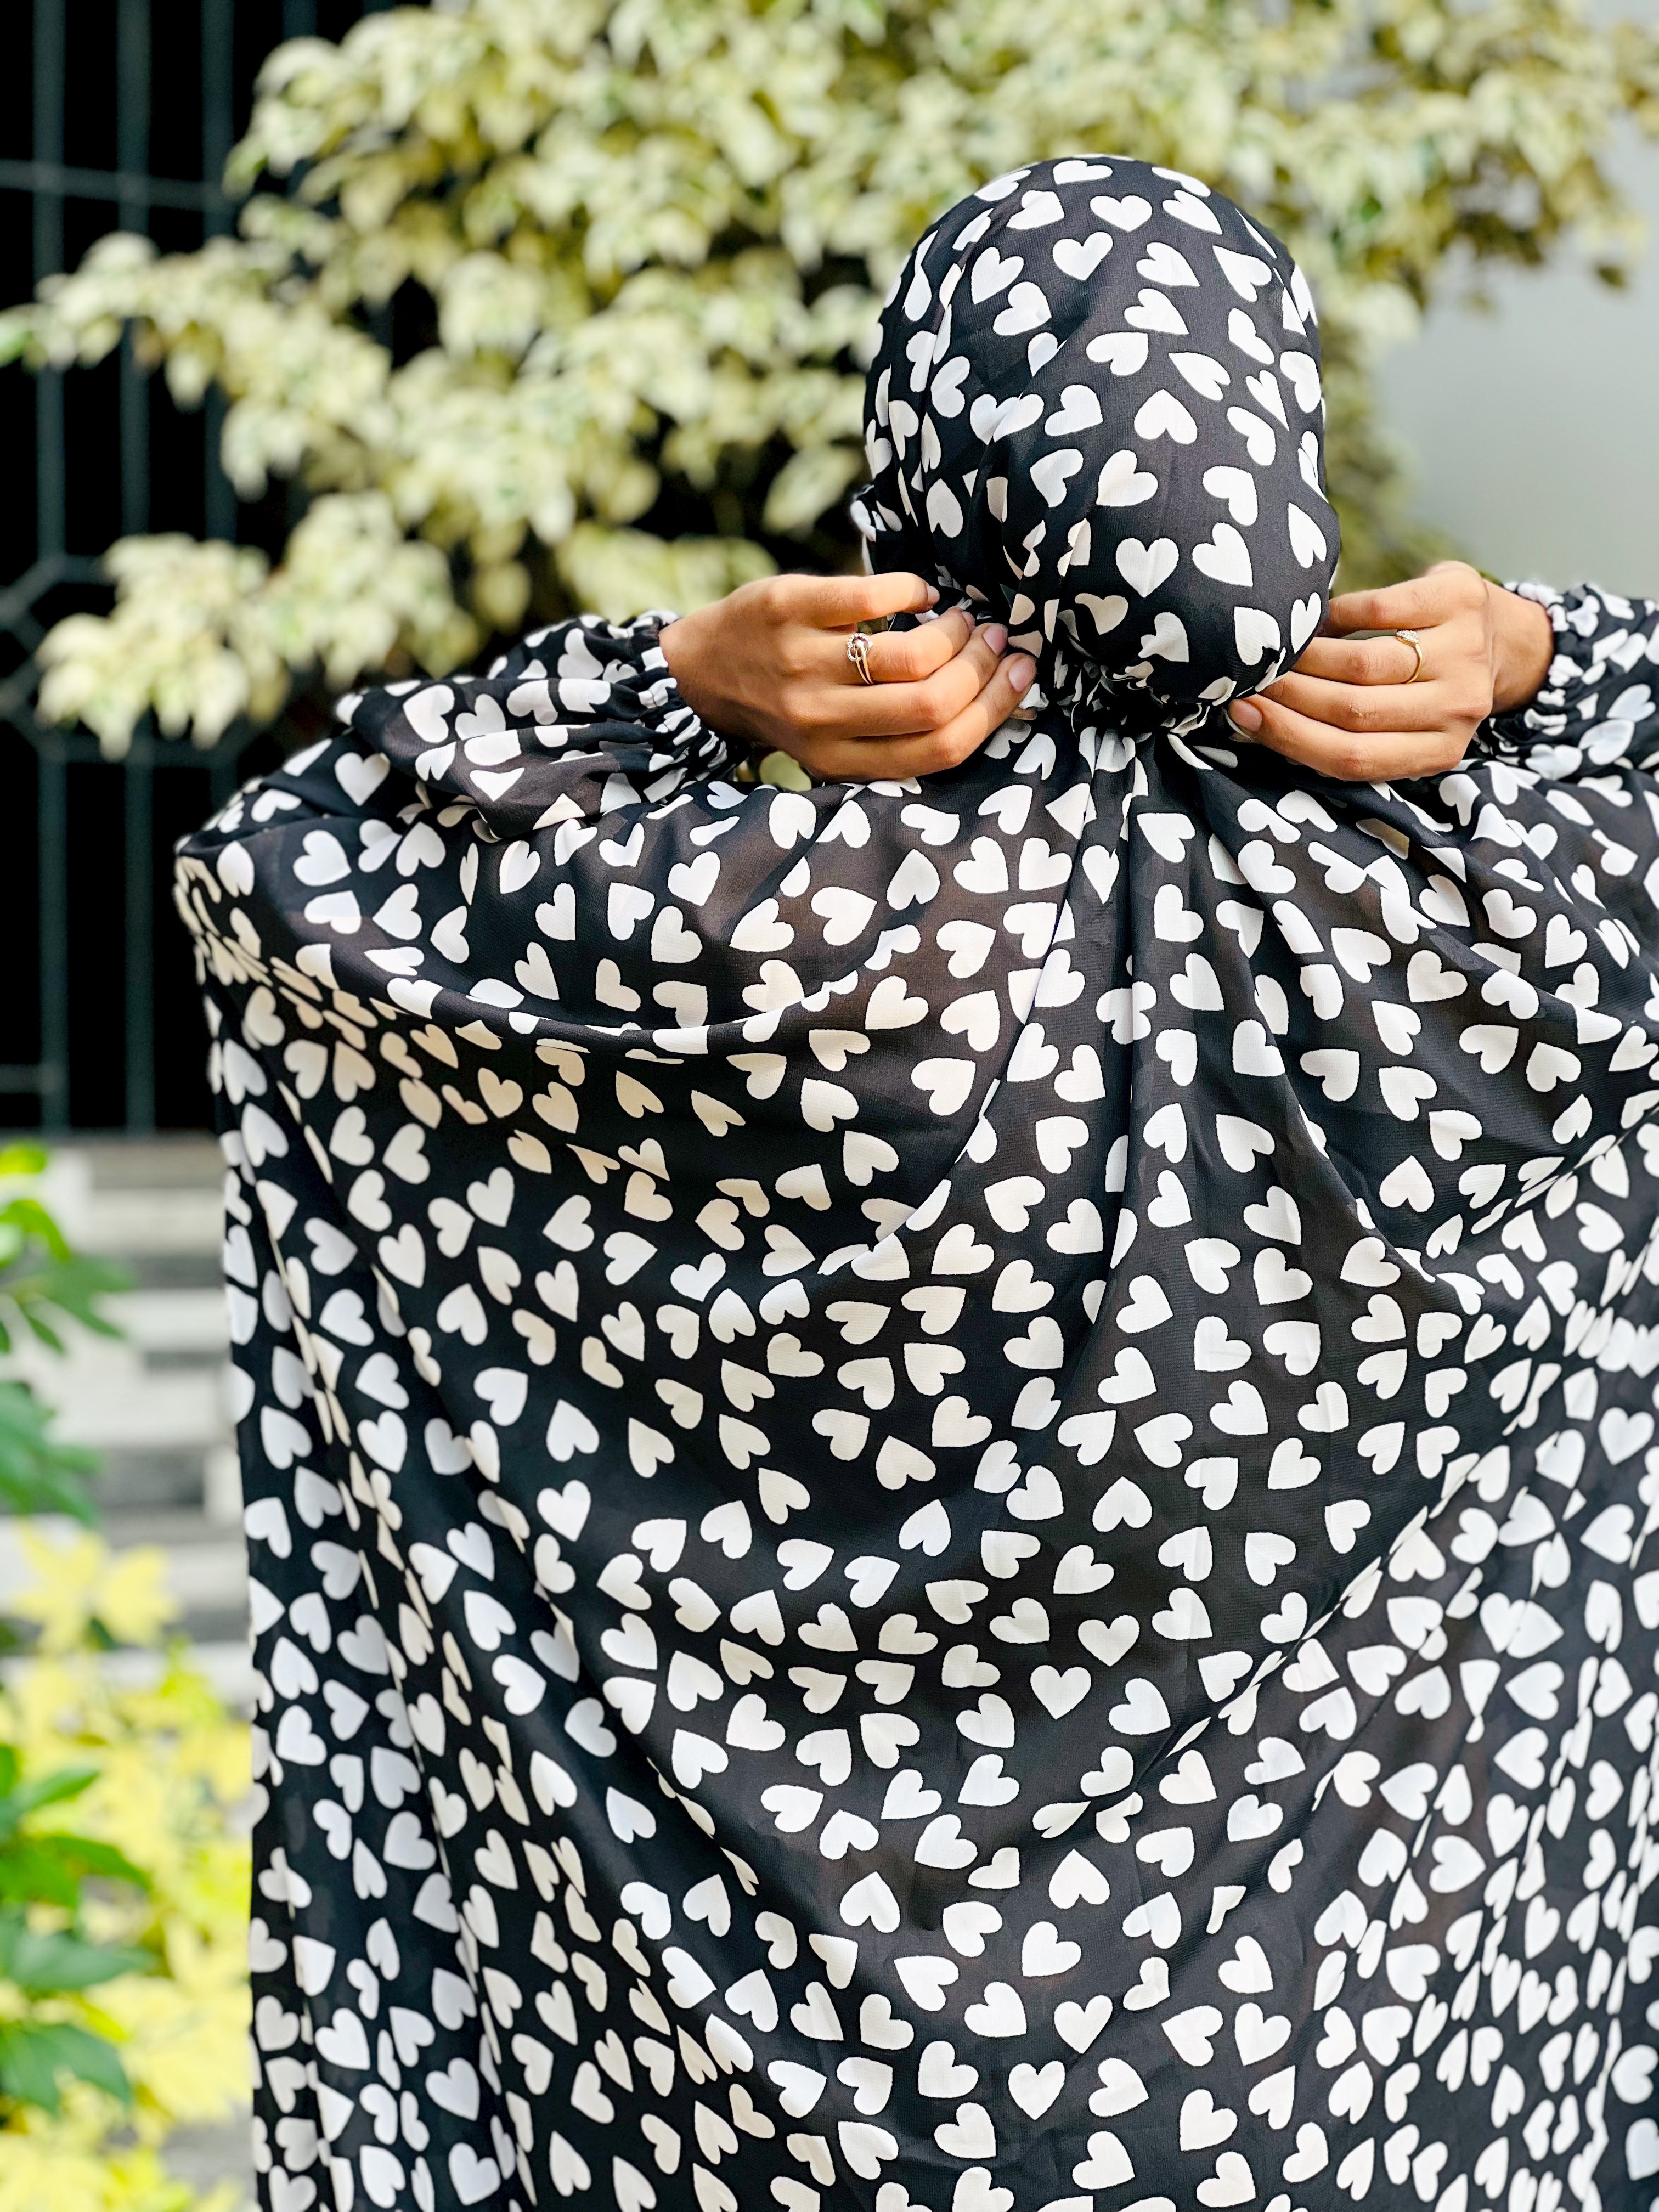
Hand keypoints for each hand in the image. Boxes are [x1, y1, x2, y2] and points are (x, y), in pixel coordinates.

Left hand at [659, 571, 1035, 779]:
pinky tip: (917, 593)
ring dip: (953, 630)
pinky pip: (869, 595)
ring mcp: (800, 664)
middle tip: (994, 639)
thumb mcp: (836, 741)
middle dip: (981, 666)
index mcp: (841, 762)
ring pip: (909, 654)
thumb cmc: (789, 706)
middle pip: (932, 703)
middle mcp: (819, 721)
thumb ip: (898, 732)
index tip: (1021, 672)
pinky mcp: (785, 608)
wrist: (702, 674)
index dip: (994, 709)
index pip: (938, 748)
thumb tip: (994, 693)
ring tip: (960, 618)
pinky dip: (910, 589)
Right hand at [1226, 559, 1554, 780]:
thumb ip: (1349, 733)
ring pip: (1363, 663)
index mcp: (1440, 751)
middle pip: (1354, 710)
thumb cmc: (1430, 690)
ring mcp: (1465, 653)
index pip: (1352, 758)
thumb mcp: (1405, 727)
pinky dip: (1336, 615)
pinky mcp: (1459, 600)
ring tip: (1278, 652)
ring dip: (1307, 657)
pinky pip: (1378, 608)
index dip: (1289, 736)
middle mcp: (1459, 707)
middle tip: (1250, 679)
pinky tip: (1317, 620)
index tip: (1243, 714)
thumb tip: (1253, 720)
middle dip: (1289, 695)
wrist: (1504, 638)